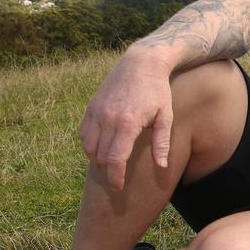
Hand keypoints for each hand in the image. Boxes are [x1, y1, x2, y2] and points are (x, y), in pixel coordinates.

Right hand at [78, 50, 174, 190]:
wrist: (141, 63)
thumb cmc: (158, 91)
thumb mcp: (166, 116)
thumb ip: (162, 143)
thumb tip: (162, 166)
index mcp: (128, 123)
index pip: (115, 159)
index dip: (115, 177)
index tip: (118, 187)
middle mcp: (108, 118)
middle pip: (101, 157)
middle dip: (108, 170)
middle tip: (117, 176)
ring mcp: (97, 112)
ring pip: (88, 147)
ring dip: (97, 159)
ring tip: (110, 162)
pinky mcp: (91, 107)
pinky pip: (83, 134)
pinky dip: (89, 145)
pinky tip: (101, 147)